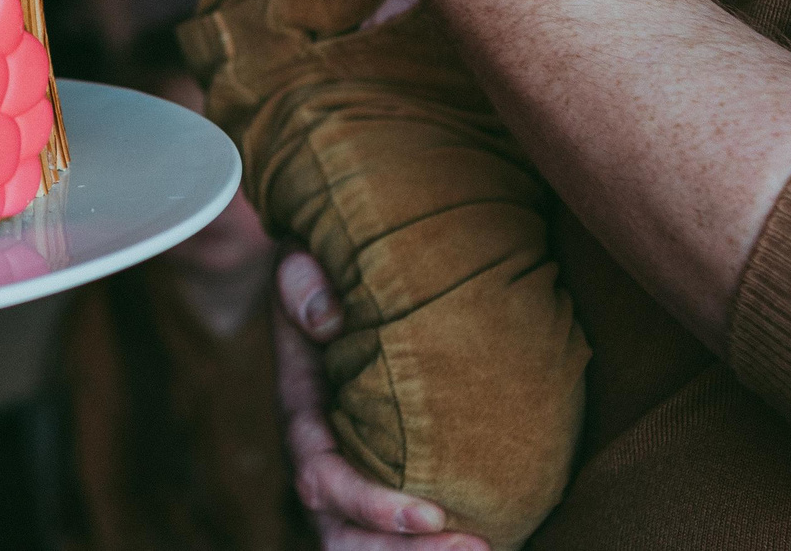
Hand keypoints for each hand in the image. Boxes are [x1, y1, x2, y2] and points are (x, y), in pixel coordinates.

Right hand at [273, 249, 484, 550]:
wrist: (324, 293)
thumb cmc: (317, 281)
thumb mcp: (299, 268)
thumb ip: (304, 285)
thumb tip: (331, 319)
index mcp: (301, 419)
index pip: (323, 481)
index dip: (372, 506)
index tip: (432, 512)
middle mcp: (321, 462)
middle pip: (342, 538)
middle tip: (476, 546)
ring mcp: (349, 479)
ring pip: (367, 547)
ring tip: (487, 547)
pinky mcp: (381, 480)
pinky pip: (396, 532)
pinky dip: (433, 544)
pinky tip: (491, 535)